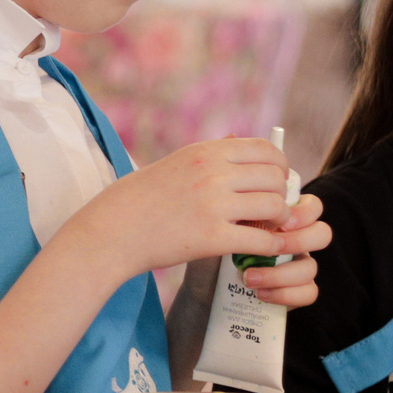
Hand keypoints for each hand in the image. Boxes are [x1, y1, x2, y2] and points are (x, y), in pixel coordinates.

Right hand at [59, 137, 319, 278]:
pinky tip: (264, 249)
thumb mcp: (176, 163)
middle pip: (275, 178)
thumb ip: (211, 156)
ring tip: (266, 228)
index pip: (266, 150)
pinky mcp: (212, 238)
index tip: (275, 182)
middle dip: (281, 194)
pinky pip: (262, 240)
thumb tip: (242, 143)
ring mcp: (214, 205)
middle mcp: (213, 173)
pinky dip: (271, 245)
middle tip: (272, 210)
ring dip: (278, 220)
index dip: (280, 167)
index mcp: (206, 151)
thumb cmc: (141, 198)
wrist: (112, 231)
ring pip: (275, 206)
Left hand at [231, 193, 330, 307]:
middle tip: (271, 246)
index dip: (305, 213)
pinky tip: (259, 293)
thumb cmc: (220, 243)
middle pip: (323, 234)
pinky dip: (284, 294)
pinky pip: (308, 293)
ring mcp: (299, 266)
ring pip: (311, 268)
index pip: (314, 207)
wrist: (213, 277)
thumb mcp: (228, 223)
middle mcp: (298, 241)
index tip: (280, 222)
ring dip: (280, 274)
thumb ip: (245, 212)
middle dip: (299, 240)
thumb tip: (250, 202)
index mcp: (287, 219)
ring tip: (248, 277)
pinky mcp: (296, 291)